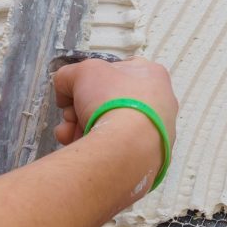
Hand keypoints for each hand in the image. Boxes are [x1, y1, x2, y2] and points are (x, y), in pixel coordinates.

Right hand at [51, 56, 177, 147]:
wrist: (128, 146)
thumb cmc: (111, 99)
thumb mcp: (83, 72)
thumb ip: (69, 75)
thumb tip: (66, 92)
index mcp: (152, 75)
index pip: (118, 71)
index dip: (91, 80)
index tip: (75, 93)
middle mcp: (160, 101)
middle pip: (109, 102)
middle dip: (80, 110)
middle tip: (70, 118)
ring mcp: (156, 129)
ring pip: (110, 126)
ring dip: (82, 128)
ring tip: (68, 135)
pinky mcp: (148, 154)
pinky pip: (117, 147)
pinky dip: (96, 147)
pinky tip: (79, 149)